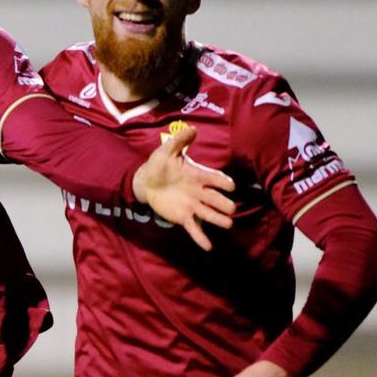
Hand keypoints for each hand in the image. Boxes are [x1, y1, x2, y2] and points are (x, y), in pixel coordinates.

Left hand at [132, 125, 234, 250]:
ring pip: (209, 214)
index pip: (214, 179)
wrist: (147, 181)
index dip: (222, 182)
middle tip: (230, 209)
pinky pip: (194, 228)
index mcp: (197, 175)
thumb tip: (193, 129)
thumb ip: (179, 141)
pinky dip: (201, 238)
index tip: (230, 185)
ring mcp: (193, 205)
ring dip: (218, 219)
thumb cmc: (160, 164)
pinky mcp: (184, 217)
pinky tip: (209, 247)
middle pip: (216, 199)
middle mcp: (199, 192)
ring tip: (228, 224)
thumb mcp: (166, 151)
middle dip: (224, 203)